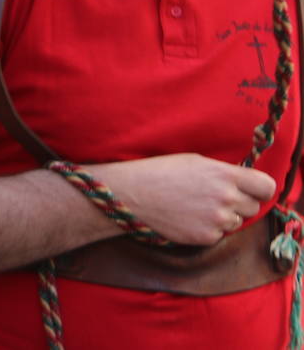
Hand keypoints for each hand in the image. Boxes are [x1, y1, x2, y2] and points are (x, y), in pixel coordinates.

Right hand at [91, 153, 276, 245]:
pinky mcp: (206, 237)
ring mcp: (217, 220)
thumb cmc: (160, 172)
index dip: (259, 189)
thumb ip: (224, 173)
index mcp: (224, 174)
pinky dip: (208, 229)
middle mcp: (226, 198)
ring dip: (223, 217)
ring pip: (236, 222)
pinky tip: (188, 218)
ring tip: (197, 208)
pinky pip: (219, 235)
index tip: (251, 190)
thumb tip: (244, 183)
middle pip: (253, 207)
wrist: (132, 194)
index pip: (266, 187)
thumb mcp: (195, 162)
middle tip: (216, 198)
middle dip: (239, 203)